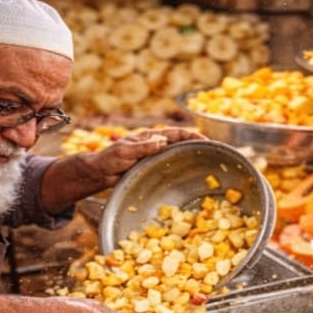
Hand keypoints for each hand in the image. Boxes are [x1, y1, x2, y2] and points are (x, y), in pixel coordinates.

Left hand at [80, 127, 204, 190]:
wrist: (99, 173)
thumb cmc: (108, 159)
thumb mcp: (124, 151)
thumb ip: (142, 147)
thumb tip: (162, 142)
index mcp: (150, 137)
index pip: (177, 133)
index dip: (192, 136)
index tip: (206, 141)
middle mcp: (156, 146)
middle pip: (182, 144)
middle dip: (197, 147)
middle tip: (213, 155)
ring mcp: (155, 159)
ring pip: (178, 157)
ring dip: (191, 160)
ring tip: (206, 167)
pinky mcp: (153, 171)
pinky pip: (170, 170)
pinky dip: (181, 172)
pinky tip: (189, 179)